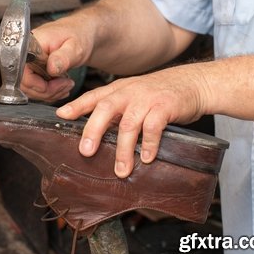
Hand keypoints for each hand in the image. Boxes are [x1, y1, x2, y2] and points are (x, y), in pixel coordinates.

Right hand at [21, 18, 92, 101]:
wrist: (81, 33)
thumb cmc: (78, 35)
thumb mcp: (75, 46)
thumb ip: (63, 57)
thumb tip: (51, 69)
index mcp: (31, 44)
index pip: (21, 71)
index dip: (35, 84)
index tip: (53, 86)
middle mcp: (25, 54)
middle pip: (24, 83)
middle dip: (46, 91)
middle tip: (65, 85)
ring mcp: (28, 63)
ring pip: (30, 89)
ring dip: (49, 93)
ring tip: (66, 86)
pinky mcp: (33, 71)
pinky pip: (35, 88)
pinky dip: (49, 92)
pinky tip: (61, 87)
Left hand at [56, 65, 208, 177]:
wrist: (193, 83)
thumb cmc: (158, 94)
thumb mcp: (133, 96)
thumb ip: (115, 111)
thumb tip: (94, 136)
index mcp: (118, 90)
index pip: (93, 97)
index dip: (76, 106)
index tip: (61, 115)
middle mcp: (129, 93)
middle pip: (105, 109)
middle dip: (93, 131)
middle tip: (86, 152)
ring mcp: (147, 99)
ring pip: (128, 124)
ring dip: (123, 149)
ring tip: (120, 170)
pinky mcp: (165, 106)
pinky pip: (153, 126)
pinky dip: (148, 143)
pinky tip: (146, 158)